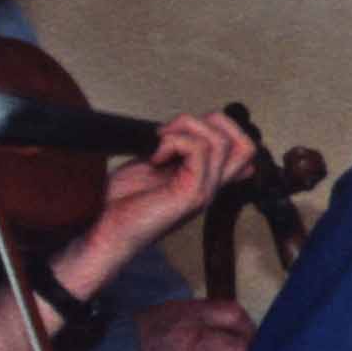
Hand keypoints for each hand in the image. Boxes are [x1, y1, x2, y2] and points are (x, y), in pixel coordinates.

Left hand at [68, 110, 250, 285]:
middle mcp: (210, 186)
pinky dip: (174, 141)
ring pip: (221, 141)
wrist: (104, 229)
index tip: (180, 131)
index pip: (244, 152)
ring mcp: (204, 192)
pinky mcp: (191, 194)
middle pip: (247, 145)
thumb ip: (176, 148)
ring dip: (186, 128)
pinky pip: (199, 149)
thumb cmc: (121, 201)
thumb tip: (187, 124)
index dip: (223, 128)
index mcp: (205, 179)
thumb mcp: (153, 164)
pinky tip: (155, 157)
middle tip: (175, 131)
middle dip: (211, 121)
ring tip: (161, 142)